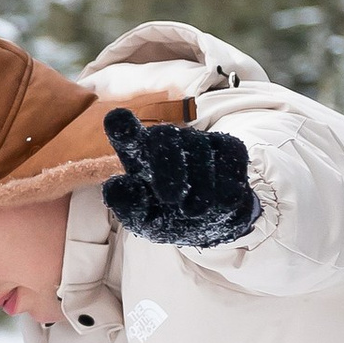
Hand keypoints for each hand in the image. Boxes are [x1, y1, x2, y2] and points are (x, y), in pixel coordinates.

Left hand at [101, 109, 258, 249]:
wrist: (215, 224)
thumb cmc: (171, 218)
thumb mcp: (146, 221)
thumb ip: (129, 206)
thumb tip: (114, 186)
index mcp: (139, 156)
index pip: (127, 135)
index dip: (123, 127)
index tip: (116, 118)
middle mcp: (167, 141)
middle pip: (164, 136)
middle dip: (167, 168)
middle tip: (169, 199)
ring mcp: (199, 141)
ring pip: (200, 152)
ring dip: (199, 190)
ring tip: (192, 211)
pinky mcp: (228, 147)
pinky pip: (229, 161)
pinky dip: (226, 188)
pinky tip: (219, 199)